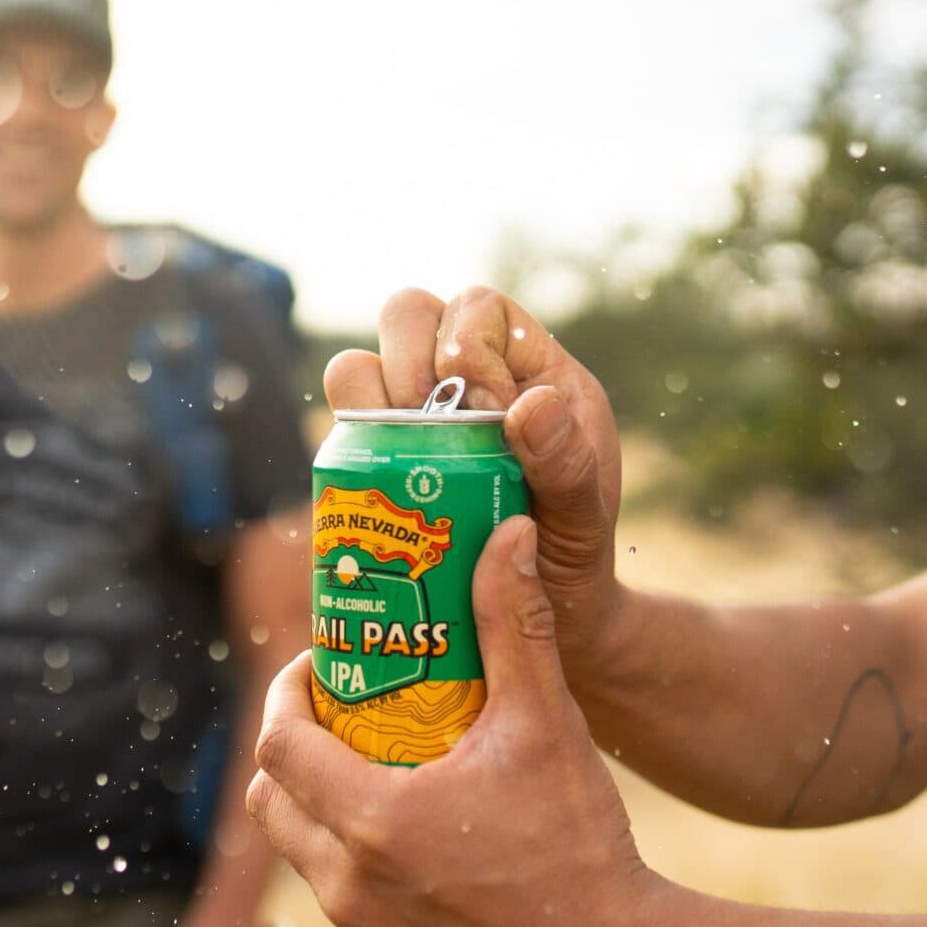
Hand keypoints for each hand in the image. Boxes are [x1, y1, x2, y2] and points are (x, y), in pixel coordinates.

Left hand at [246, 516, 669, 926]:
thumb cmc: (579, 846)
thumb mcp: (546, 724)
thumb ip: (515, 626)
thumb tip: (507, 534)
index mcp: (373, 821)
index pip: (279, 743)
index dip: (289, 691)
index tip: (326, 661)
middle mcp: (350, 881)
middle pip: (272, 796)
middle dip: (294, 742)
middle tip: (345, 704)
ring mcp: (366, 925)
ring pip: (299, 845)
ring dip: (317, 794)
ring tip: (377, 753)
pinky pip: (337, 884)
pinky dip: (346, 841)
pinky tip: (413, 811)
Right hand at [327, 288, 624, 676]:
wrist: (538, 617)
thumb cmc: (573, 556)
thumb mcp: (583, 515)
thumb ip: (568, 463)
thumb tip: (530, 404)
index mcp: (529, 371)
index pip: (479, 309)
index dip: (466, 346)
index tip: (482, 412)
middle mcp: (467, 381)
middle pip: (409, 315)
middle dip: (406, 361)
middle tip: (422, 424)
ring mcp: (417, 417)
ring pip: (361, 365)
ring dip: (368, 399)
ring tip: (395, 453)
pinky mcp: (380, 456)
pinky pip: (343, 425)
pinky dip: (347, 445)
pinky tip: (373, 486)